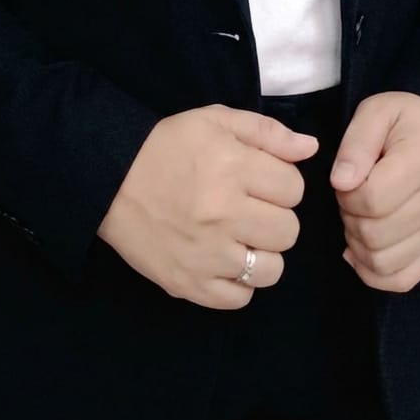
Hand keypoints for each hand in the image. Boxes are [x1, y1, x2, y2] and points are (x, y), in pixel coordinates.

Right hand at [97, 105, 318, 309]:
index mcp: (232, 167)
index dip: (281, 183)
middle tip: (249, 209)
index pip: (295, 188)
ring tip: (239, 237)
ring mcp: (207, 254)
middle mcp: (223, 213)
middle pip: (289, 231)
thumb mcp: (215, 121)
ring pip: (271, 270)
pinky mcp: (189, 284)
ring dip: (261, 254)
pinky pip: (239, 298)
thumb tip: (310, 148)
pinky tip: (224, 261)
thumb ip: (267, 132)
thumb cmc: (167, 146)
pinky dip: (238, 283)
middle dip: (275, 218)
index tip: (259, 181)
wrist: (109, 179)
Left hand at [329, 91, 419, 292]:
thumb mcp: (375, 113)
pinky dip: (373, 272)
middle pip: (375, 234)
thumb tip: (341, 183)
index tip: (345, 181)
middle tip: (350, 199)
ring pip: (384, 262)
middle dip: (349, 219)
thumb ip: (355, 145)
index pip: (371, 200)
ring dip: (358, 245)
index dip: (345, 195)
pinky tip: (361, 249)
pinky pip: (402, 280)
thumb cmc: (403, 121)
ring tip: (358, 219)